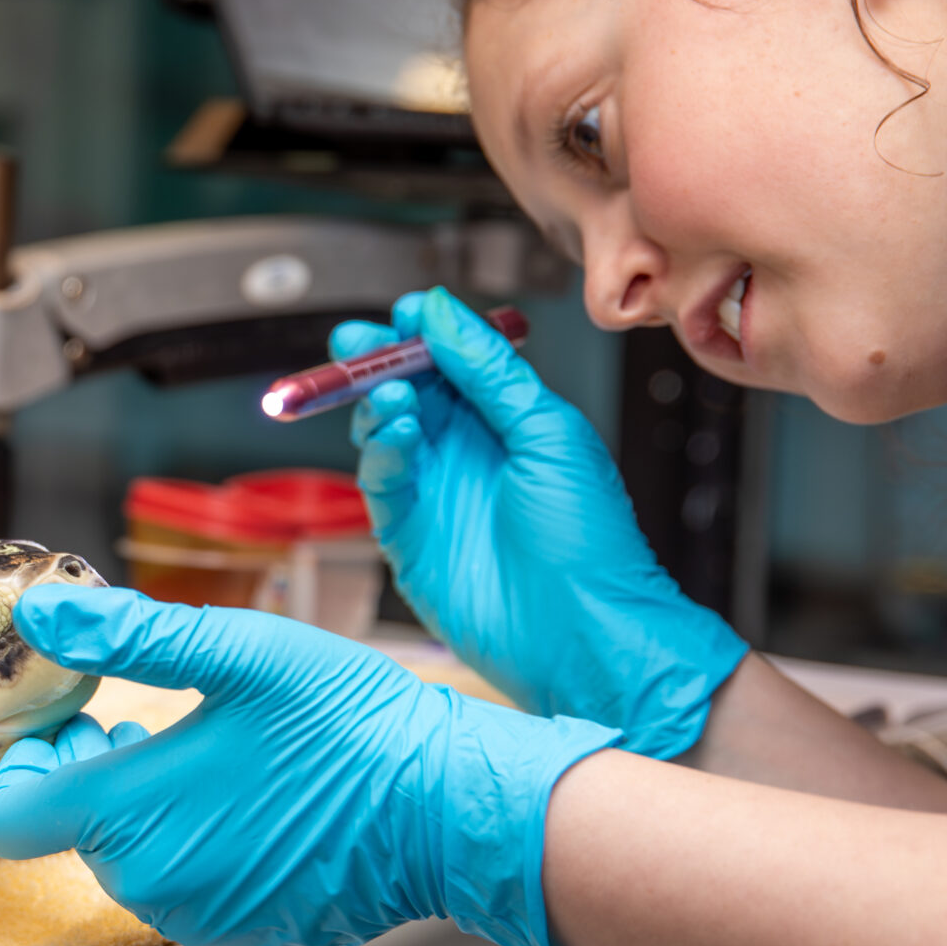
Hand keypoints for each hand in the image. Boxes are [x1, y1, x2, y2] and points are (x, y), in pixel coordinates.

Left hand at [0, 586, 615, 945]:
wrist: (453, 811)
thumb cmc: (355, 727)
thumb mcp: (241, 653)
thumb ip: (127, 636)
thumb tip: (41, 616)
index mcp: (130, 815)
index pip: (12, 813)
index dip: (30, 764)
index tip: (77, 724)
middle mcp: (152, 884)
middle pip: (75, 833)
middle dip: (97, 776)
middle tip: (147, 724)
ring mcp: (200, 921)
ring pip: (133, 863)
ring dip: (150, 812)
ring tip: (211, 757)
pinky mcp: (245, 939)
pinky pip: (187, 894)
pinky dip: (199, 850)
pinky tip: (251, 802)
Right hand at [335, 287, 747, 758]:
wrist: (583, 633)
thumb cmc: (589, 540)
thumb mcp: (548, 432)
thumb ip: (490, 371)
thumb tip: (440, 311)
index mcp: (506, 422)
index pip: (451, 362)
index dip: (424, 334)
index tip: (405, 312)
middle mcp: (465, 454)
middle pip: (406, 389)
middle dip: (379, 361)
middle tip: (357, 342)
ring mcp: (434, 493)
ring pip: (384, 431)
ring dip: (380, 404)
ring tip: (393, 394)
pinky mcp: (408, 536)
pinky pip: (381, 482)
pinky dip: (382, 452)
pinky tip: (399, 433)